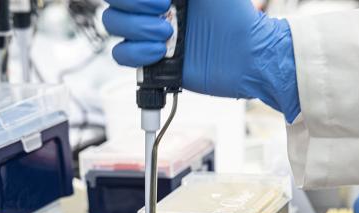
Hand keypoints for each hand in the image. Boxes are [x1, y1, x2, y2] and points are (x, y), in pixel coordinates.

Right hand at [102, 0, 300, 120]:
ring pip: (113, 26)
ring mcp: (147, 34)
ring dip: (138, 30)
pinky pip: (121, 55)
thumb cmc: (232, 14)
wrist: (245, 54)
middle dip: (136, 9)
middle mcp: (149, 9)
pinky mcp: (150, 61)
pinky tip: (161, 53)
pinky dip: (137, 54)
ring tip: (168, 37)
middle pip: (113, 4)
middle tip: (167, 14)